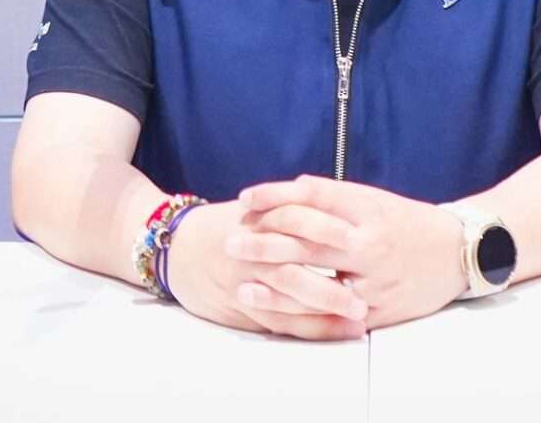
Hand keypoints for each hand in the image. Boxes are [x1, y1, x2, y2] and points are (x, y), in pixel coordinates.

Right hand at [161, 199, 367, 340]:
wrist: (174, 247)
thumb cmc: (222, 226)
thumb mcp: (255, 210)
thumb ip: (292, 211)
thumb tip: (343, 214)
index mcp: (258, 218)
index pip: (297, 221)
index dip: (330, 231)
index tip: (362, 241)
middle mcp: (251, 249)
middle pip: (295, 263)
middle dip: (332, 278)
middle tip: (366, 291)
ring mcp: (244, 279)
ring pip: (287, 296)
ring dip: (325, 308)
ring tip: (358, 316)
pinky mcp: (239, 305)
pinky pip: (277, 320)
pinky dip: (307, 326)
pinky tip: (333, 331)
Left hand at [231, 175, 468, 330]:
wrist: (458, 253)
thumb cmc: (410, 223)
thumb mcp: (375, 199)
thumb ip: (334, 196)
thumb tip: (294, 187)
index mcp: (367, 209)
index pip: (312, 197)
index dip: (274, 195)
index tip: (245, 198)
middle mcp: (369, 243)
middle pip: (305, 240)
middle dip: (262, 241)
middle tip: (229, 241)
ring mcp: (372, 279)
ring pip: (314, 280)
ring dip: (272, 280)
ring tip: (242, 278)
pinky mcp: (376, 310)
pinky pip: (331, 313)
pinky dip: (299, 310)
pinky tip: (275, 308)